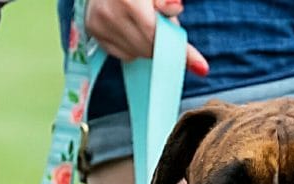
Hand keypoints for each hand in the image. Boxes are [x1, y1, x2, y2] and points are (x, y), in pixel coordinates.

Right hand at [85, 0, 209, 75]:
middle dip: (161, 42)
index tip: (200, 65)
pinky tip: (132, 30)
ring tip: (145, 25)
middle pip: (147, 46)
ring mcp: (98, 23)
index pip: (154, 32)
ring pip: (136, 53)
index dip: (176, 47)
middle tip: (163, 27)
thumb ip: (167, 1)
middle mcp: (109, 11)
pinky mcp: (93, 31)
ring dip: (147, 46)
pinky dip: (134, 48)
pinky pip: (123, 54)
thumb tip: (175, 7)